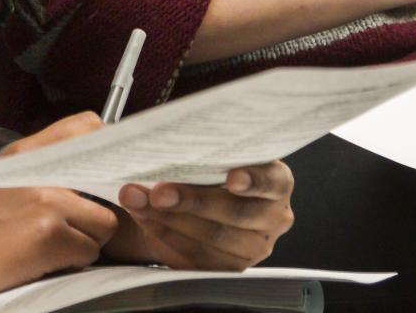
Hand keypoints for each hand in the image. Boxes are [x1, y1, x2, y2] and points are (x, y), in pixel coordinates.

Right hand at [0, 114, 118, 310]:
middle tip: (74, 220)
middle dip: (96, 204)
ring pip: (104, 221)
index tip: (100, 170)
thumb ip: (38, 168)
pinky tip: (44, 260)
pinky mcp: (51, 236)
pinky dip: (74, 261)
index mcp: (25, 153)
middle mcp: (40, 171)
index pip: (86, 127)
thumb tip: (84, 167)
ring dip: (86, 239)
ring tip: (52, 244)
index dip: (103, 148)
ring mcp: (47, 202)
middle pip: (104, 178)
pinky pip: (90, 251)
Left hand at [111, 161, 294, 269]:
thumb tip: (165, 149)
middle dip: (192, 200)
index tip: (232, 178)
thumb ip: (204, 154)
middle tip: (158, 192)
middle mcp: (273, 216)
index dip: (253, 180)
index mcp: (277, 182)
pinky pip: (197, 254)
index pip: (271, 181)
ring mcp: (254, 247)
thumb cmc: (211, 171)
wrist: (199, 205)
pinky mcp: (230, 267)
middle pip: (235, 212)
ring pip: (212, 236)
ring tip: (138, 201)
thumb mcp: (214, 156)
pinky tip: (146, 217)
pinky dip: (165, 233)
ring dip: (169, 219)